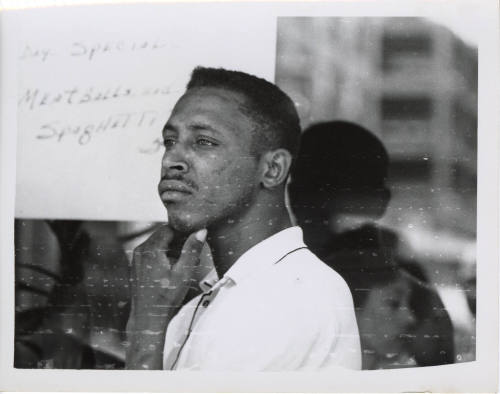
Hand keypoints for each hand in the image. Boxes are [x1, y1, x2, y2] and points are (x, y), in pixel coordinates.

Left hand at [125, 225, 206, 368]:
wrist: (147, 318)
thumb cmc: (165, 298)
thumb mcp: (184, 273)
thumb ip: (192, 249)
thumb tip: (201, 231)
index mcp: (151, 249)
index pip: (169, 228)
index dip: (184, 232)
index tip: (195, 239)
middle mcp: (141, 250)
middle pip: (163, 235)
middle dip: (179, 242)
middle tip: (194, 253)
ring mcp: (137, 258)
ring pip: (159, 244)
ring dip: (173, 249)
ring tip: (186, 263)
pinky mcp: (137, 265)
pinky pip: (152, 253)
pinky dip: (164, 256)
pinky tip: (175, 269)